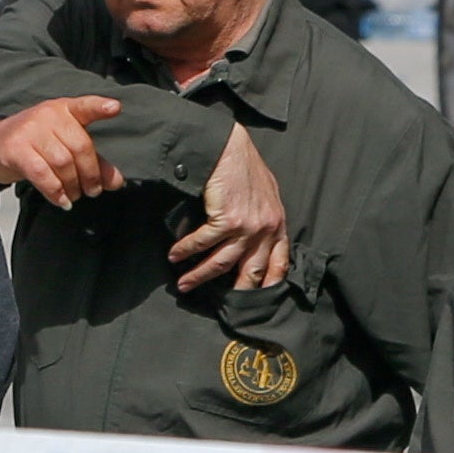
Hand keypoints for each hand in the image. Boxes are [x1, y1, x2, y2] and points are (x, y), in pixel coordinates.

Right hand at [0, 93, 122, 204]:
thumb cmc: (36, 145)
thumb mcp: (64, 146)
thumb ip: (93, 162)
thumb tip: (116, 182)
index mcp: (64, 109)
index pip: (85, 106)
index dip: (100, 107)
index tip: (115, 108)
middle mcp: (48, 115)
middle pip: (80, 147)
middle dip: (90, 174)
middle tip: (92, 191)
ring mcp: (30, 130)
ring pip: (62, 163)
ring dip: (73, 186)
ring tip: (75, 195)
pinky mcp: (16, 149)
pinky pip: (42, 174)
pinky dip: (56, 192)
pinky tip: (62, 201)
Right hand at [168, 120, 292, 293]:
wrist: (229, 146)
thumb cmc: (244, 166)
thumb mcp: (265, 194)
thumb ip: (263, 218)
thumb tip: (253, 239)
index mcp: (277, 224)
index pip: (278, 263)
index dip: (268, 284)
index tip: (257, 300)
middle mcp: (266, 229)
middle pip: (251, 272)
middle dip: (233, 292)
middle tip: (220, 306)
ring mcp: (247, 226)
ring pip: (222, 263)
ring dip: (200, 275)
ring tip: (184, 284)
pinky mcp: (227, 219)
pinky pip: (203, 243)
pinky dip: (186, 251)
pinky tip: (175, 255)